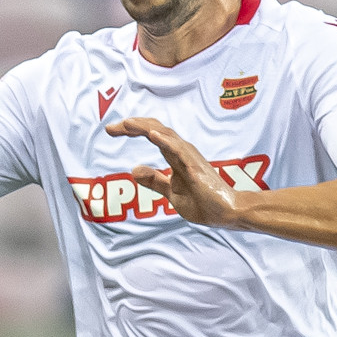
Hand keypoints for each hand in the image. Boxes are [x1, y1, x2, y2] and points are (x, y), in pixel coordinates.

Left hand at [105, 115, 238, 227]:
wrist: (227, 213)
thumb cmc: (203, 202)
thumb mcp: (171, 192)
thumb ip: (154, 181)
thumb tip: (134, 170)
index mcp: (175, 156)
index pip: (151, 135)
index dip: (131, 130)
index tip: (110, 130)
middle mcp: (181, 151)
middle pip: (155, 130)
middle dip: (132, 126)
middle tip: (109, 127)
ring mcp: (189, 157)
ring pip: (165, 135)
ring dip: (145, 128)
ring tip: (127, 123)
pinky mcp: (195, 167)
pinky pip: (179, 151)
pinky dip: (166, 141)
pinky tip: (152, 135)